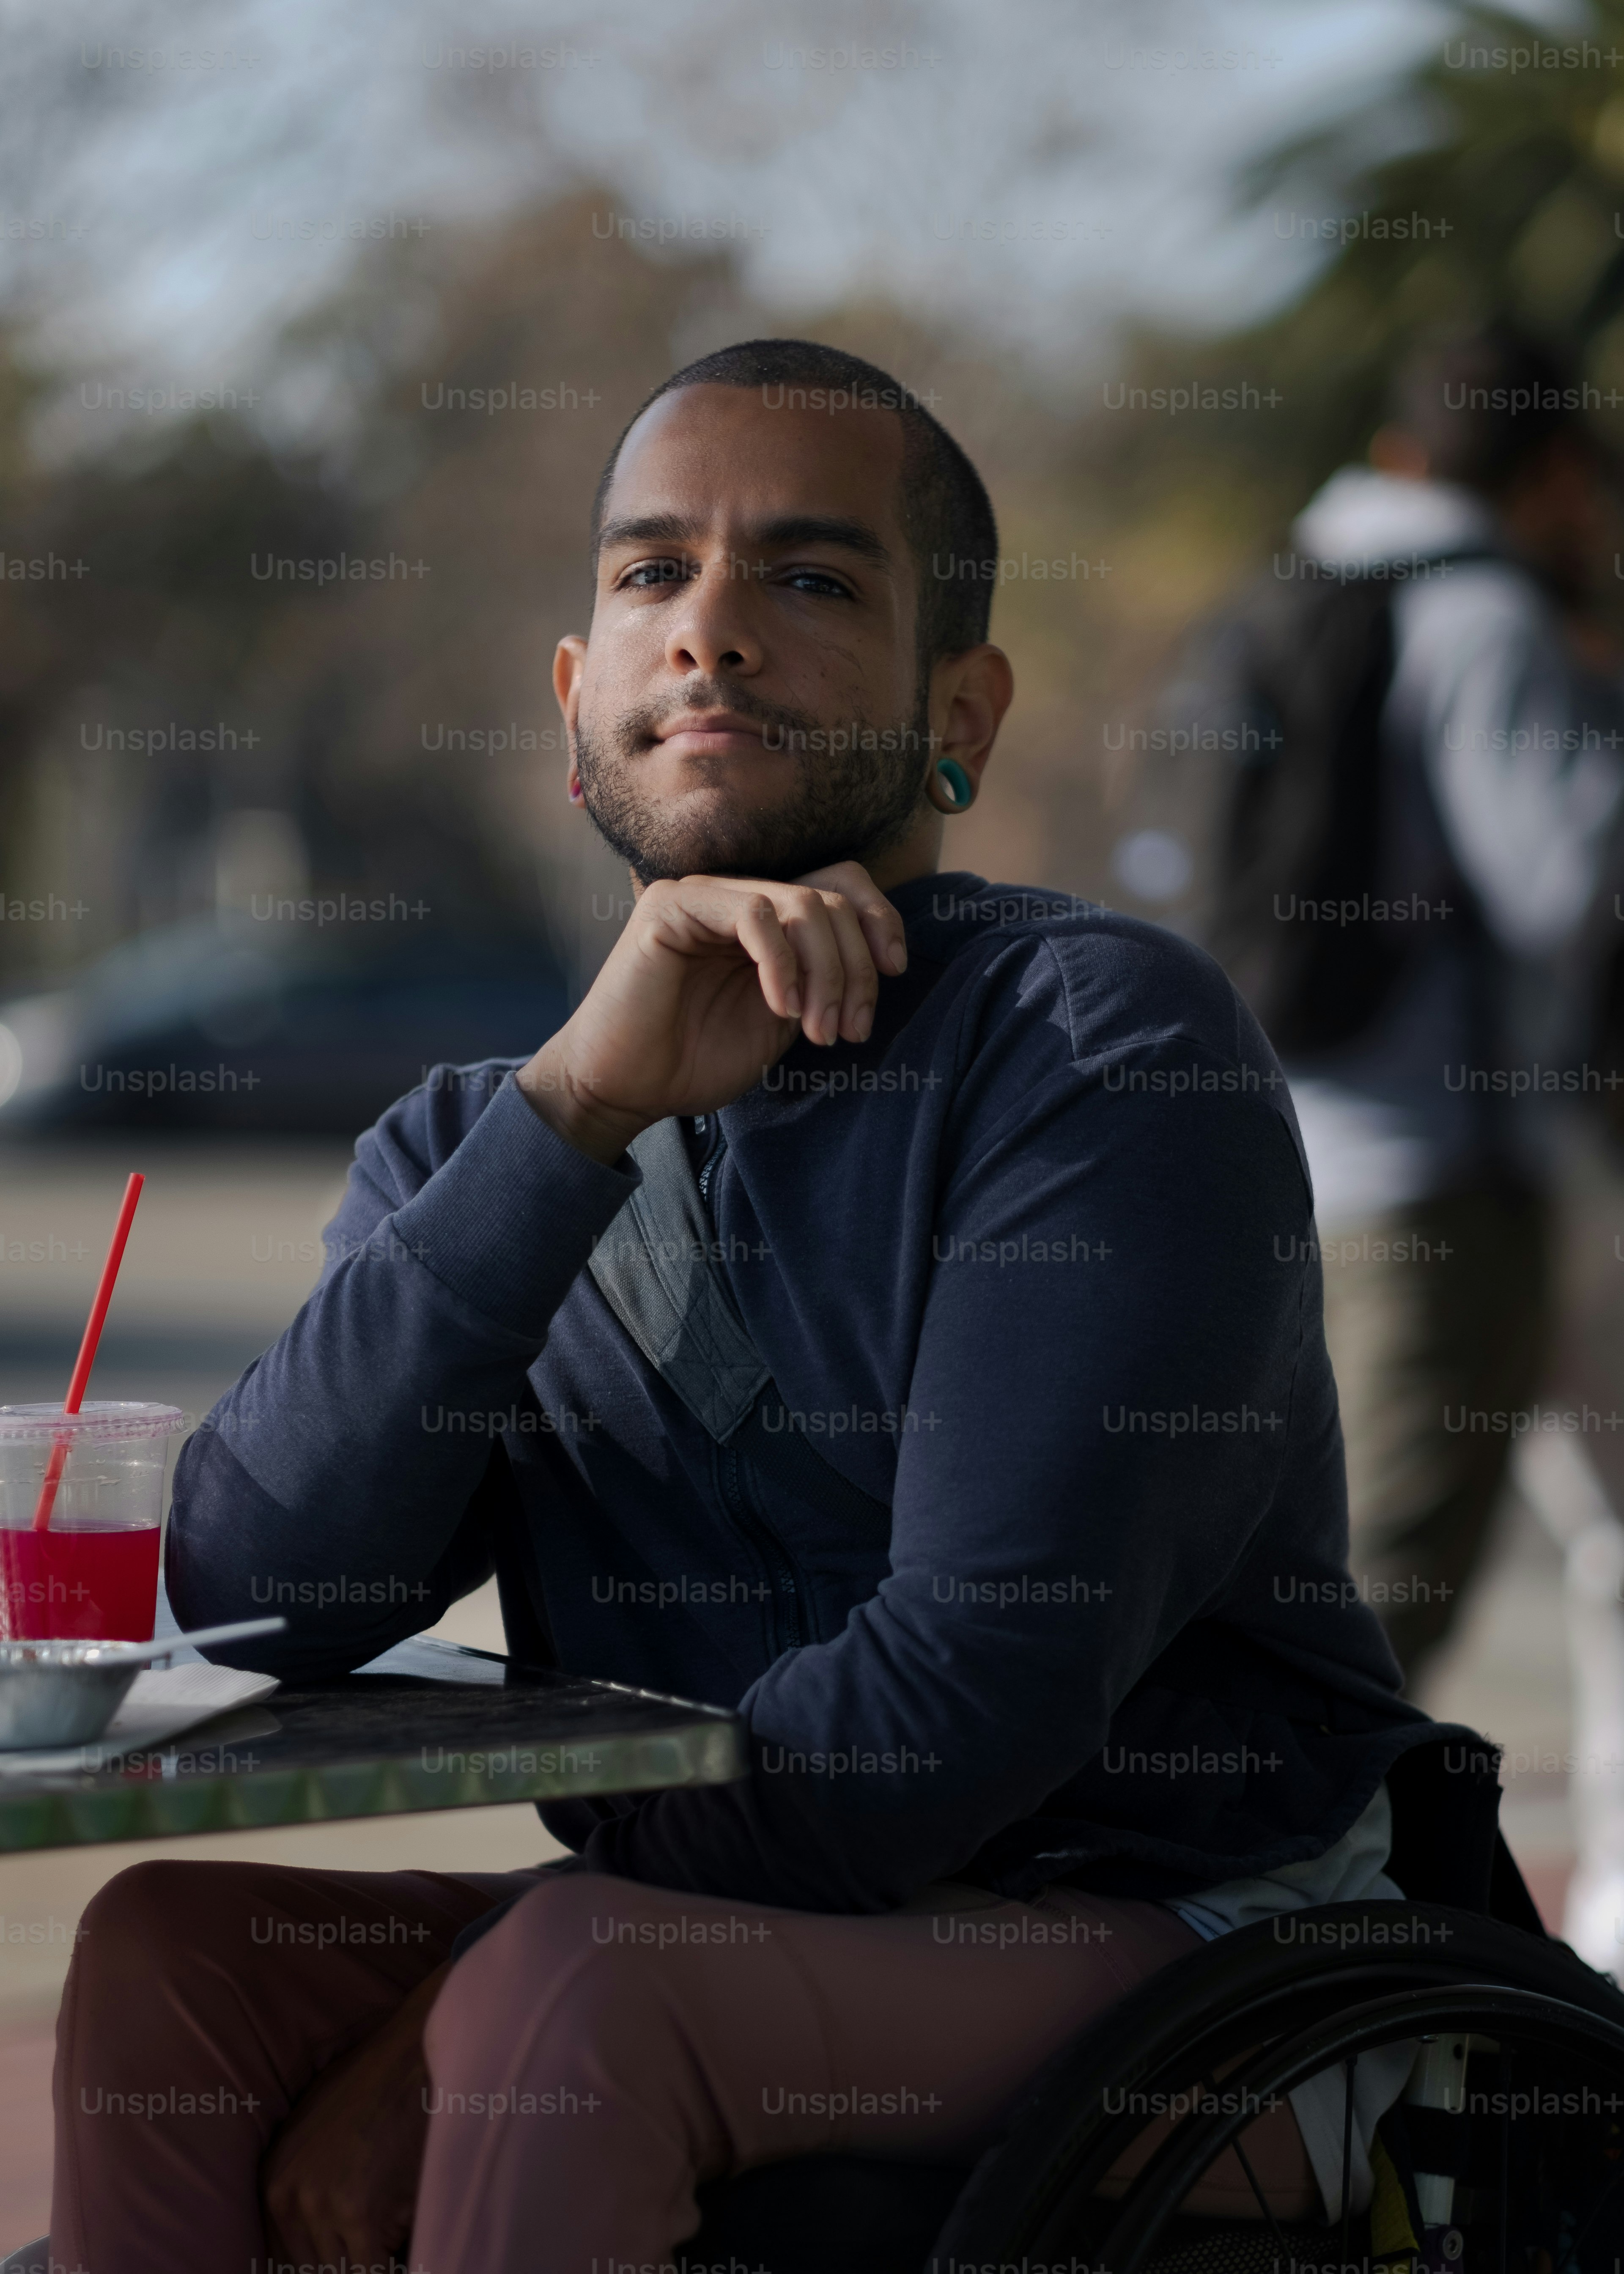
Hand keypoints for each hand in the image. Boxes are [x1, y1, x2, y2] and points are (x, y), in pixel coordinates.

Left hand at [260, 1959, 449, 2268]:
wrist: (419, 2048)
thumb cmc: (385, 2087)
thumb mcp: (325, 2134)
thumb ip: (311, 2189)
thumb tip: (323, 2248)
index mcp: (273, 2179)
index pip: (286, 2263)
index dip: (328, 2260)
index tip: (354, 2249)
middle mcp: (285, 2195)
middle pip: (317, 2268)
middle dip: (352, 2258)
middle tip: (382, 2237)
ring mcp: (319, 2204)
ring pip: (346, 2270)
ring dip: (374, 2255)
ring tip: (398, 2228)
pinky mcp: (359, 2212)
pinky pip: (375, 2269)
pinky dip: (400, 2262)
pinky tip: (415, 2235)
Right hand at [517, 860, 906, 1162]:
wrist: (625, 1087)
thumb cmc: (695, 1060)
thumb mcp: (783, 1019)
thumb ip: (821, 981)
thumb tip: (879, 959)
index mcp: (765, 920)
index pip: (840, 885)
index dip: (878, 920)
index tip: (895, 970)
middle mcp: (737, 898)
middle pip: (830, 897)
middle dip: (855, 967)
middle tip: (849, 1029)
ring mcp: (704, 896)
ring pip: (801, 903)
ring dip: (825, 971)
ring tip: (816, 1029)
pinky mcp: (673, 905)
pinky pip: (754, 913)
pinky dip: (781, 963)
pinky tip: (780, 1008)